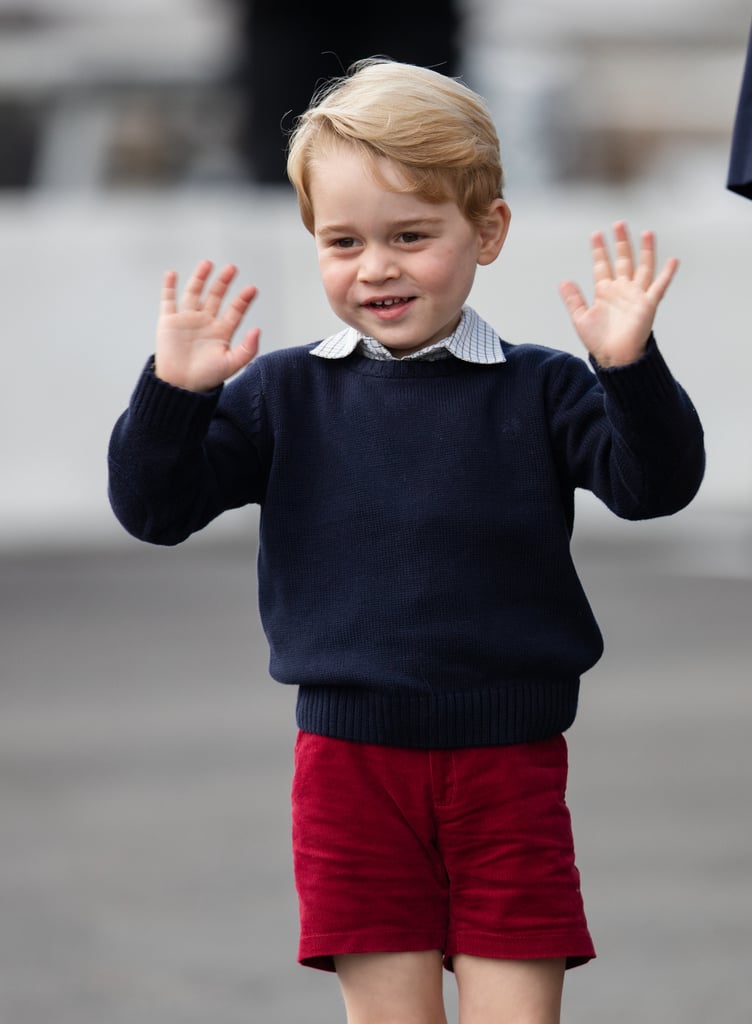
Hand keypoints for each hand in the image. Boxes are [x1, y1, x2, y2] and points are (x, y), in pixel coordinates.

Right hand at [155, 260, 259, 391]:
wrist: (181, 386)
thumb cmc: (207, 378)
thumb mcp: (232, 364)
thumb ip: (248, 348)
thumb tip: (258, 330)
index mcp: (221, 332)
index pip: (235, 310)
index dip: (243, 300)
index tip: (252, 289)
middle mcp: (205, 322)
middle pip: (216, 296)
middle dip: (223, 283)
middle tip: (232, 269)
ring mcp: (187, 320)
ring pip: (194, 293)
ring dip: (200, 278)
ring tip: (207, 264)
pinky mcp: (169, 322)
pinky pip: (168, 300)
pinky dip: (169, 287)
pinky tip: (173, 274)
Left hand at [558, 221, 677, 367]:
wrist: (615, 358)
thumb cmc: (599, 342)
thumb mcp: (580, 318)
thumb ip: (574, 299)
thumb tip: (564, 282)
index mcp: (605, 292)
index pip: (602, 265)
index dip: (599, 250)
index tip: (596, 234)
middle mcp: (622, 290)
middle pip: (623, 260)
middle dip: (621, 243)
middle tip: (619, 224)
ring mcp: (636, 296)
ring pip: (643, 267)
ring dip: (645, 250)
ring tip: (646, 232)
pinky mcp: (648, 305)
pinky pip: (659, 286)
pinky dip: (667, 274)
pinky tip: (672, 260)